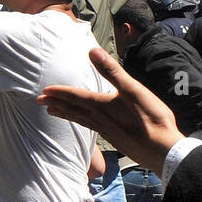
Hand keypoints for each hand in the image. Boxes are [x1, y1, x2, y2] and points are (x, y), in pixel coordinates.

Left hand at [38, 48, 182, 173]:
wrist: (163, 150)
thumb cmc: (151, 119)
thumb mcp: (133, 90)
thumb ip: (112, 71)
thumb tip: (92, 51)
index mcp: (102, 105)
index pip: (75, 96)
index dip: (60, 92)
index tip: (44, 90)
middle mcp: (100, 119)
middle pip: (73, 108)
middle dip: (55, 103)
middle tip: (38, 101)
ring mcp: (106, 130)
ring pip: (80, 119)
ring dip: (65, 114)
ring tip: (52, 111)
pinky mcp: (115, 138)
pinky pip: (90, 128)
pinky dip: (81, 123)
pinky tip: (84, 123)